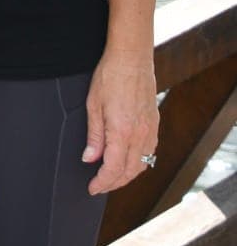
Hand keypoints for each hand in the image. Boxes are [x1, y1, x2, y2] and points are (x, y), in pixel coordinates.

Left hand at [82, 50, 158, 194]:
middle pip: (129, 172)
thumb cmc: (109, 76)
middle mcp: (140, 135)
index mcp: (122, 131)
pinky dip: (138, 163)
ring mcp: (150, 130)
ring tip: (112, 177)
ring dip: (127, 175)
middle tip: (99, 187)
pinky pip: (149, 152)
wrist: (132, 56)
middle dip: (113, 183)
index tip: (92, 188)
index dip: (102, 182)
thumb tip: (90, 159)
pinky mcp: (154, 123)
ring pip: (142, 165)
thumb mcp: (93, 104)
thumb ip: (94, 136)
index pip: (113, 169)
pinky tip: (128, 161)